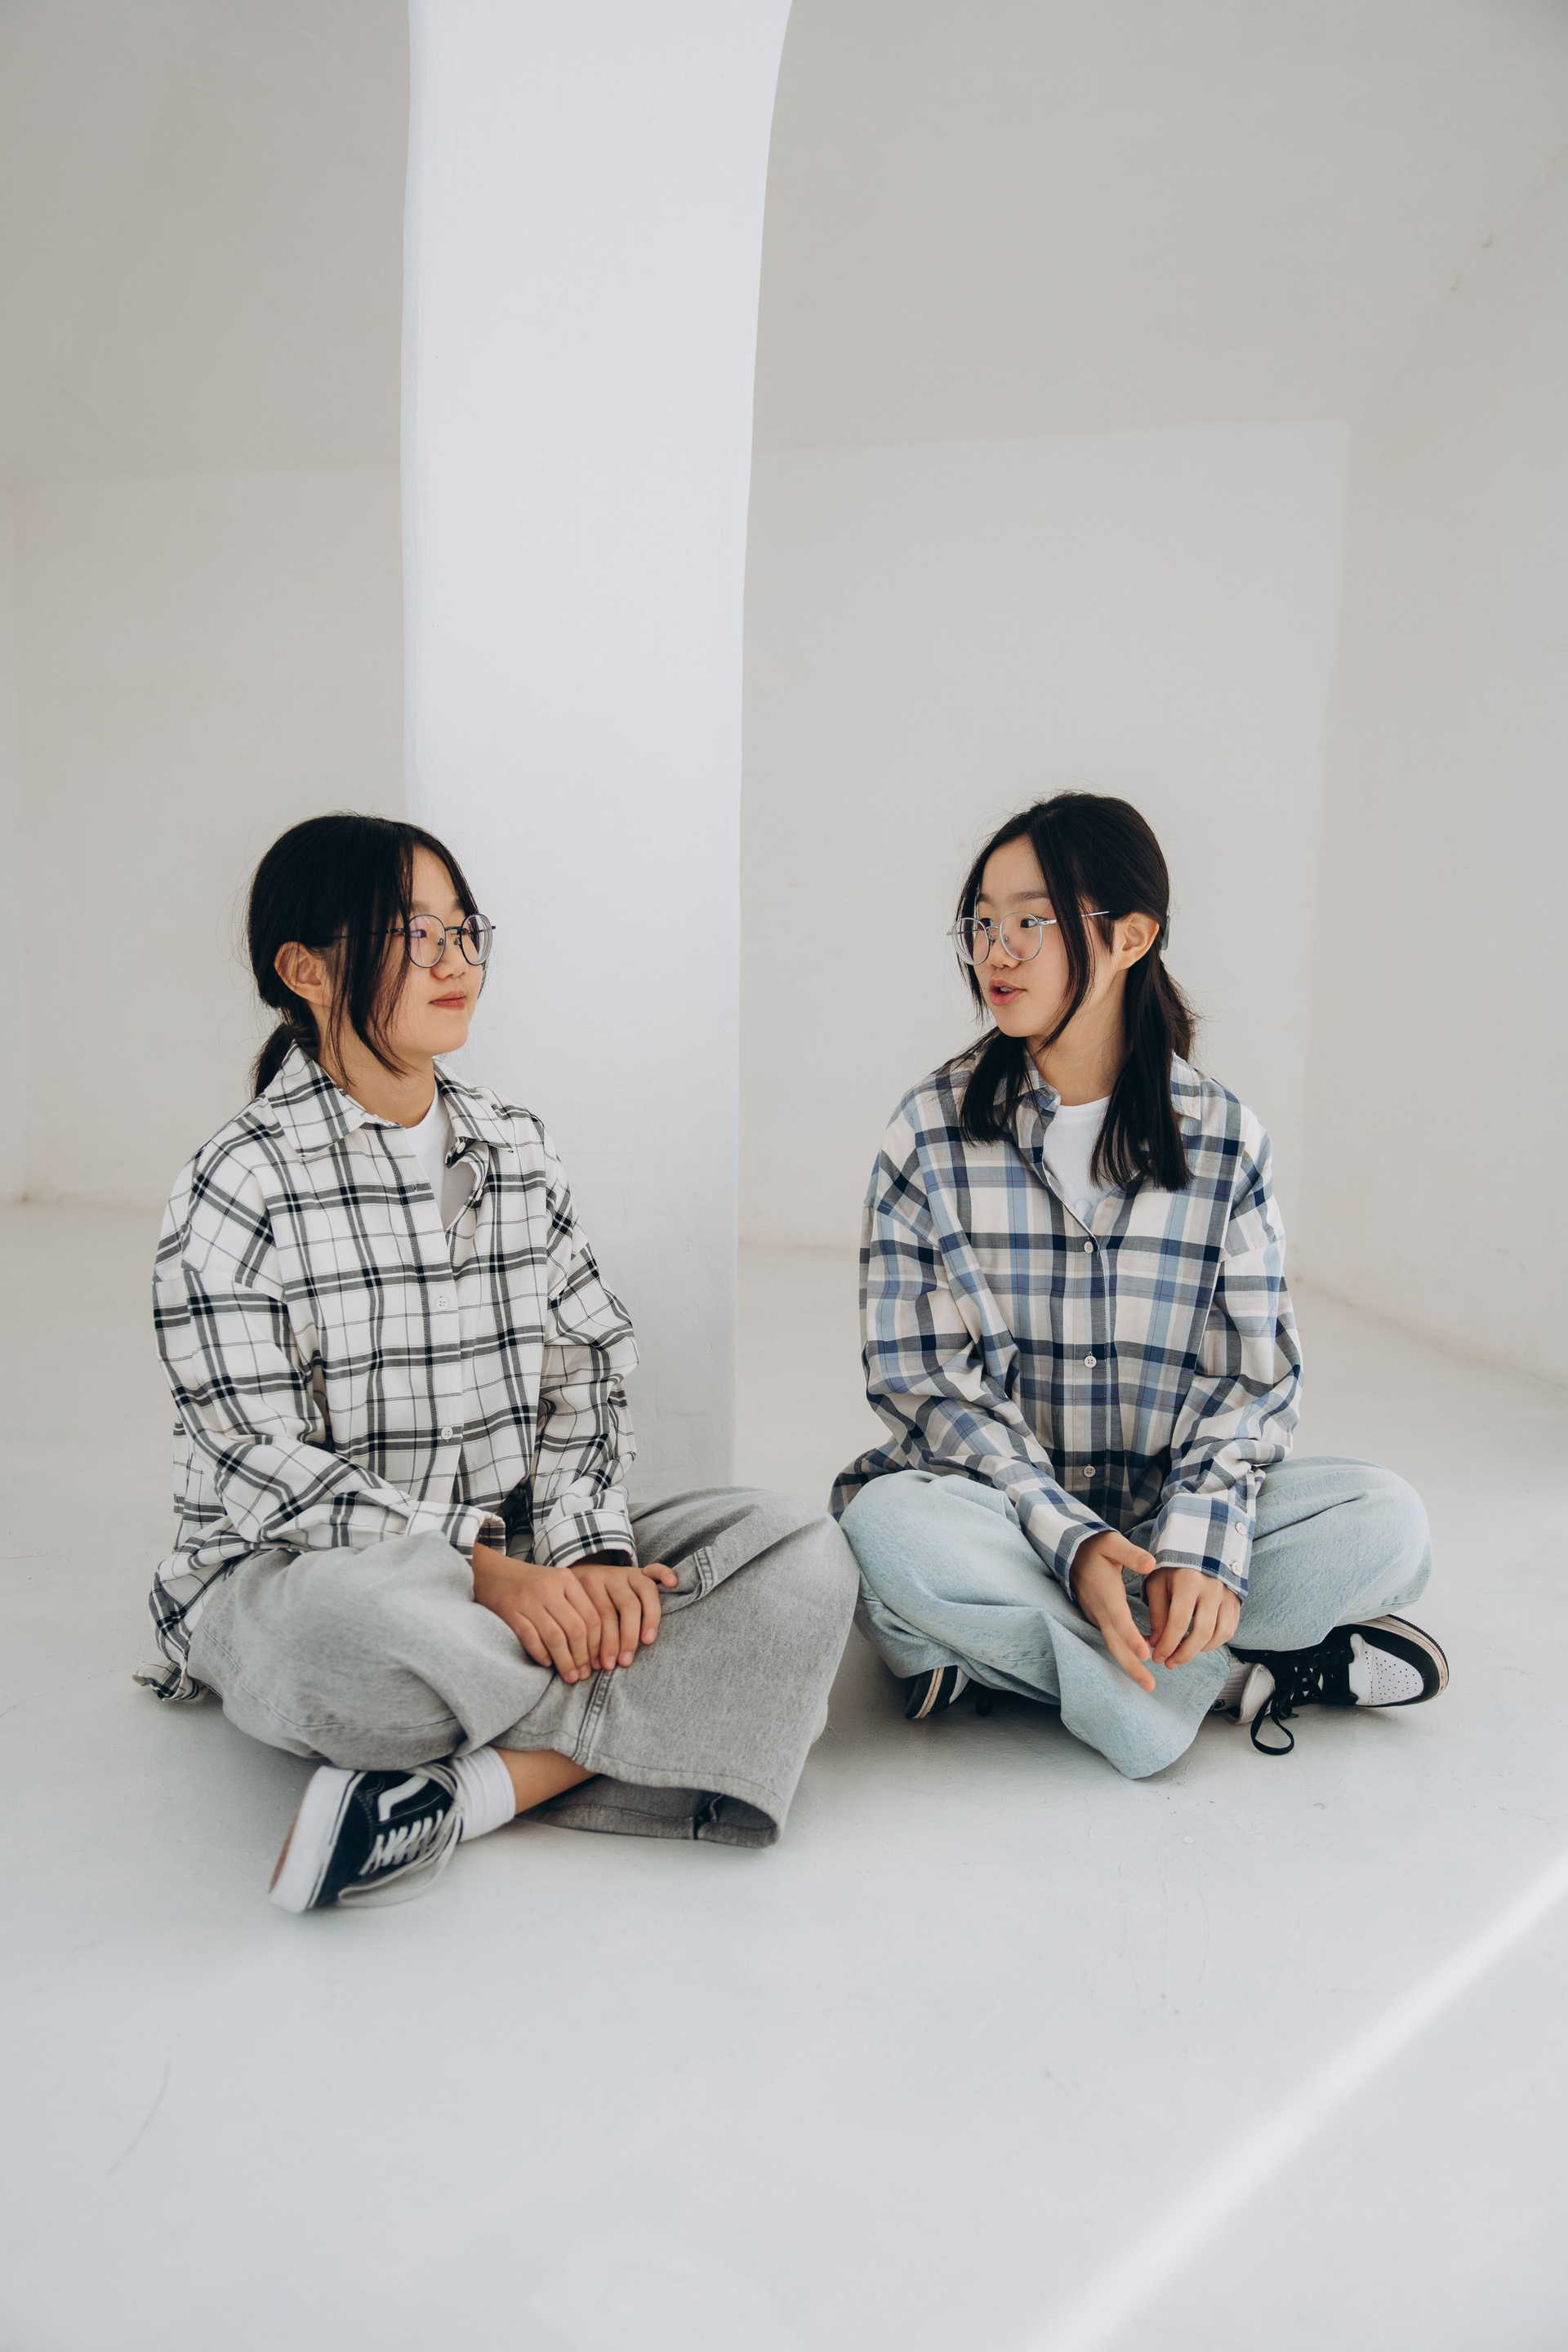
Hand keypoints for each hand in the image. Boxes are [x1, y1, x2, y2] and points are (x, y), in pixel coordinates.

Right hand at [470, 1544, 675, 1678]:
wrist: (491, 1572)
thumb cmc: (530, 1584)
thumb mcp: (556, 1585)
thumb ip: (576, 1606)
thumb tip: (598, 1647)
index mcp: (566, 1579)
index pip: (592, 1616)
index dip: (598, 1644)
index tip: (598, 1663)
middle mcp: (549, 1586)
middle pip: (576, 1629)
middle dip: (583, 1657)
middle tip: (583, 1675)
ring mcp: (528, 1598)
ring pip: (555, 1637)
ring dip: (565, 1662)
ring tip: (570, 1677)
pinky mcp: (509, 1610)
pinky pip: (530, 1638)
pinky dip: (541, 1654)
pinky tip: (547, 1664)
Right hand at [1068, 1529, 1158, 1691]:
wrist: (1070, 1550)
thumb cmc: (1094, 1546)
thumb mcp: (1112, 1542)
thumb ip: (1132, 1554)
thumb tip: (1151, 1564)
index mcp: (1106, 1591)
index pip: (1119, 1618)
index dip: (1131, 1637)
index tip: (1145, 1654)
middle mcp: (1099, 1608)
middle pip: (1114, 1642)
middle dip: (1131, 1666)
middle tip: (1149, 1686)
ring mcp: (1096, 1615)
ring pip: (1112, 1644)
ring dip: (1128, 1664)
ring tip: (1147, 1683)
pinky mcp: (1097, 1617)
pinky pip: (1110, 1638)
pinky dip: (1124, 1653)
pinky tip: (1139, 1662)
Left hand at [1144, 1564, 1240, 1667]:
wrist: (1200, 1545)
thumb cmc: (1173, 1565)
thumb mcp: (1157, 1582)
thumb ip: (1157, 1612)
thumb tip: (1156, 1642)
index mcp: (1189, 1581)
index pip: (1179, 1623)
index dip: (1167, 1644)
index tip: (1158, 1656)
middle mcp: (1212, 1589)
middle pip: (1201, 1633)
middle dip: (1183, 1654)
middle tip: (1169, 1663)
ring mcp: (1227, 1595)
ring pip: (1218, 1634)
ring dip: (1199, 1651)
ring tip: (1182, 1655)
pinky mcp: (1235, 1601)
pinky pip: (1229, 1629)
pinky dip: (1215, 1642)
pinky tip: (1199, 1645)